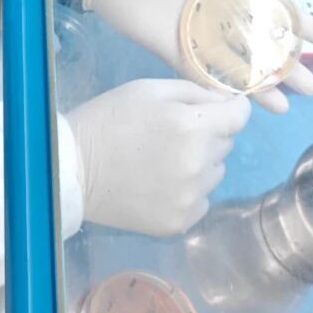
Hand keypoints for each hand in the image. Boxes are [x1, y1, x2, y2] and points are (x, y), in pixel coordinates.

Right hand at [66, 79, 250, 235]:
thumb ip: (195, 92)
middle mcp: (198, 163)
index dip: (230, 109)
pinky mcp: (179, 222)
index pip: (240, 117)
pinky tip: (160, 184)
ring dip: (199, 164)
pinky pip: (202, 200)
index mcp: (192, 126)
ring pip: (215, 173)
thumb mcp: (148, 90)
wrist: (71, 170)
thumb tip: (228, 102)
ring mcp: (190, 197)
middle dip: (208, 134)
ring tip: (163, 160)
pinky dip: (189, 191)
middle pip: (226, 144)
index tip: (217, 110)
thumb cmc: (107, 120)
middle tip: (172, 134)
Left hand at [83, 0, 312, 113]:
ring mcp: (195, 33)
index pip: (270, 6)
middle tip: (311, 87)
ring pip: (236, 63)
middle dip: (286, 65)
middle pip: (259, 44)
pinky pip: (201, 72)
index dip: (298, 23)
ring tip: (284, 105)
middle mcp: (216, 13)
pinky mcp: (172, 48)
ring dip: (260, 84)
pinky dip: (221, 87)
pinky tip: (241, 102)